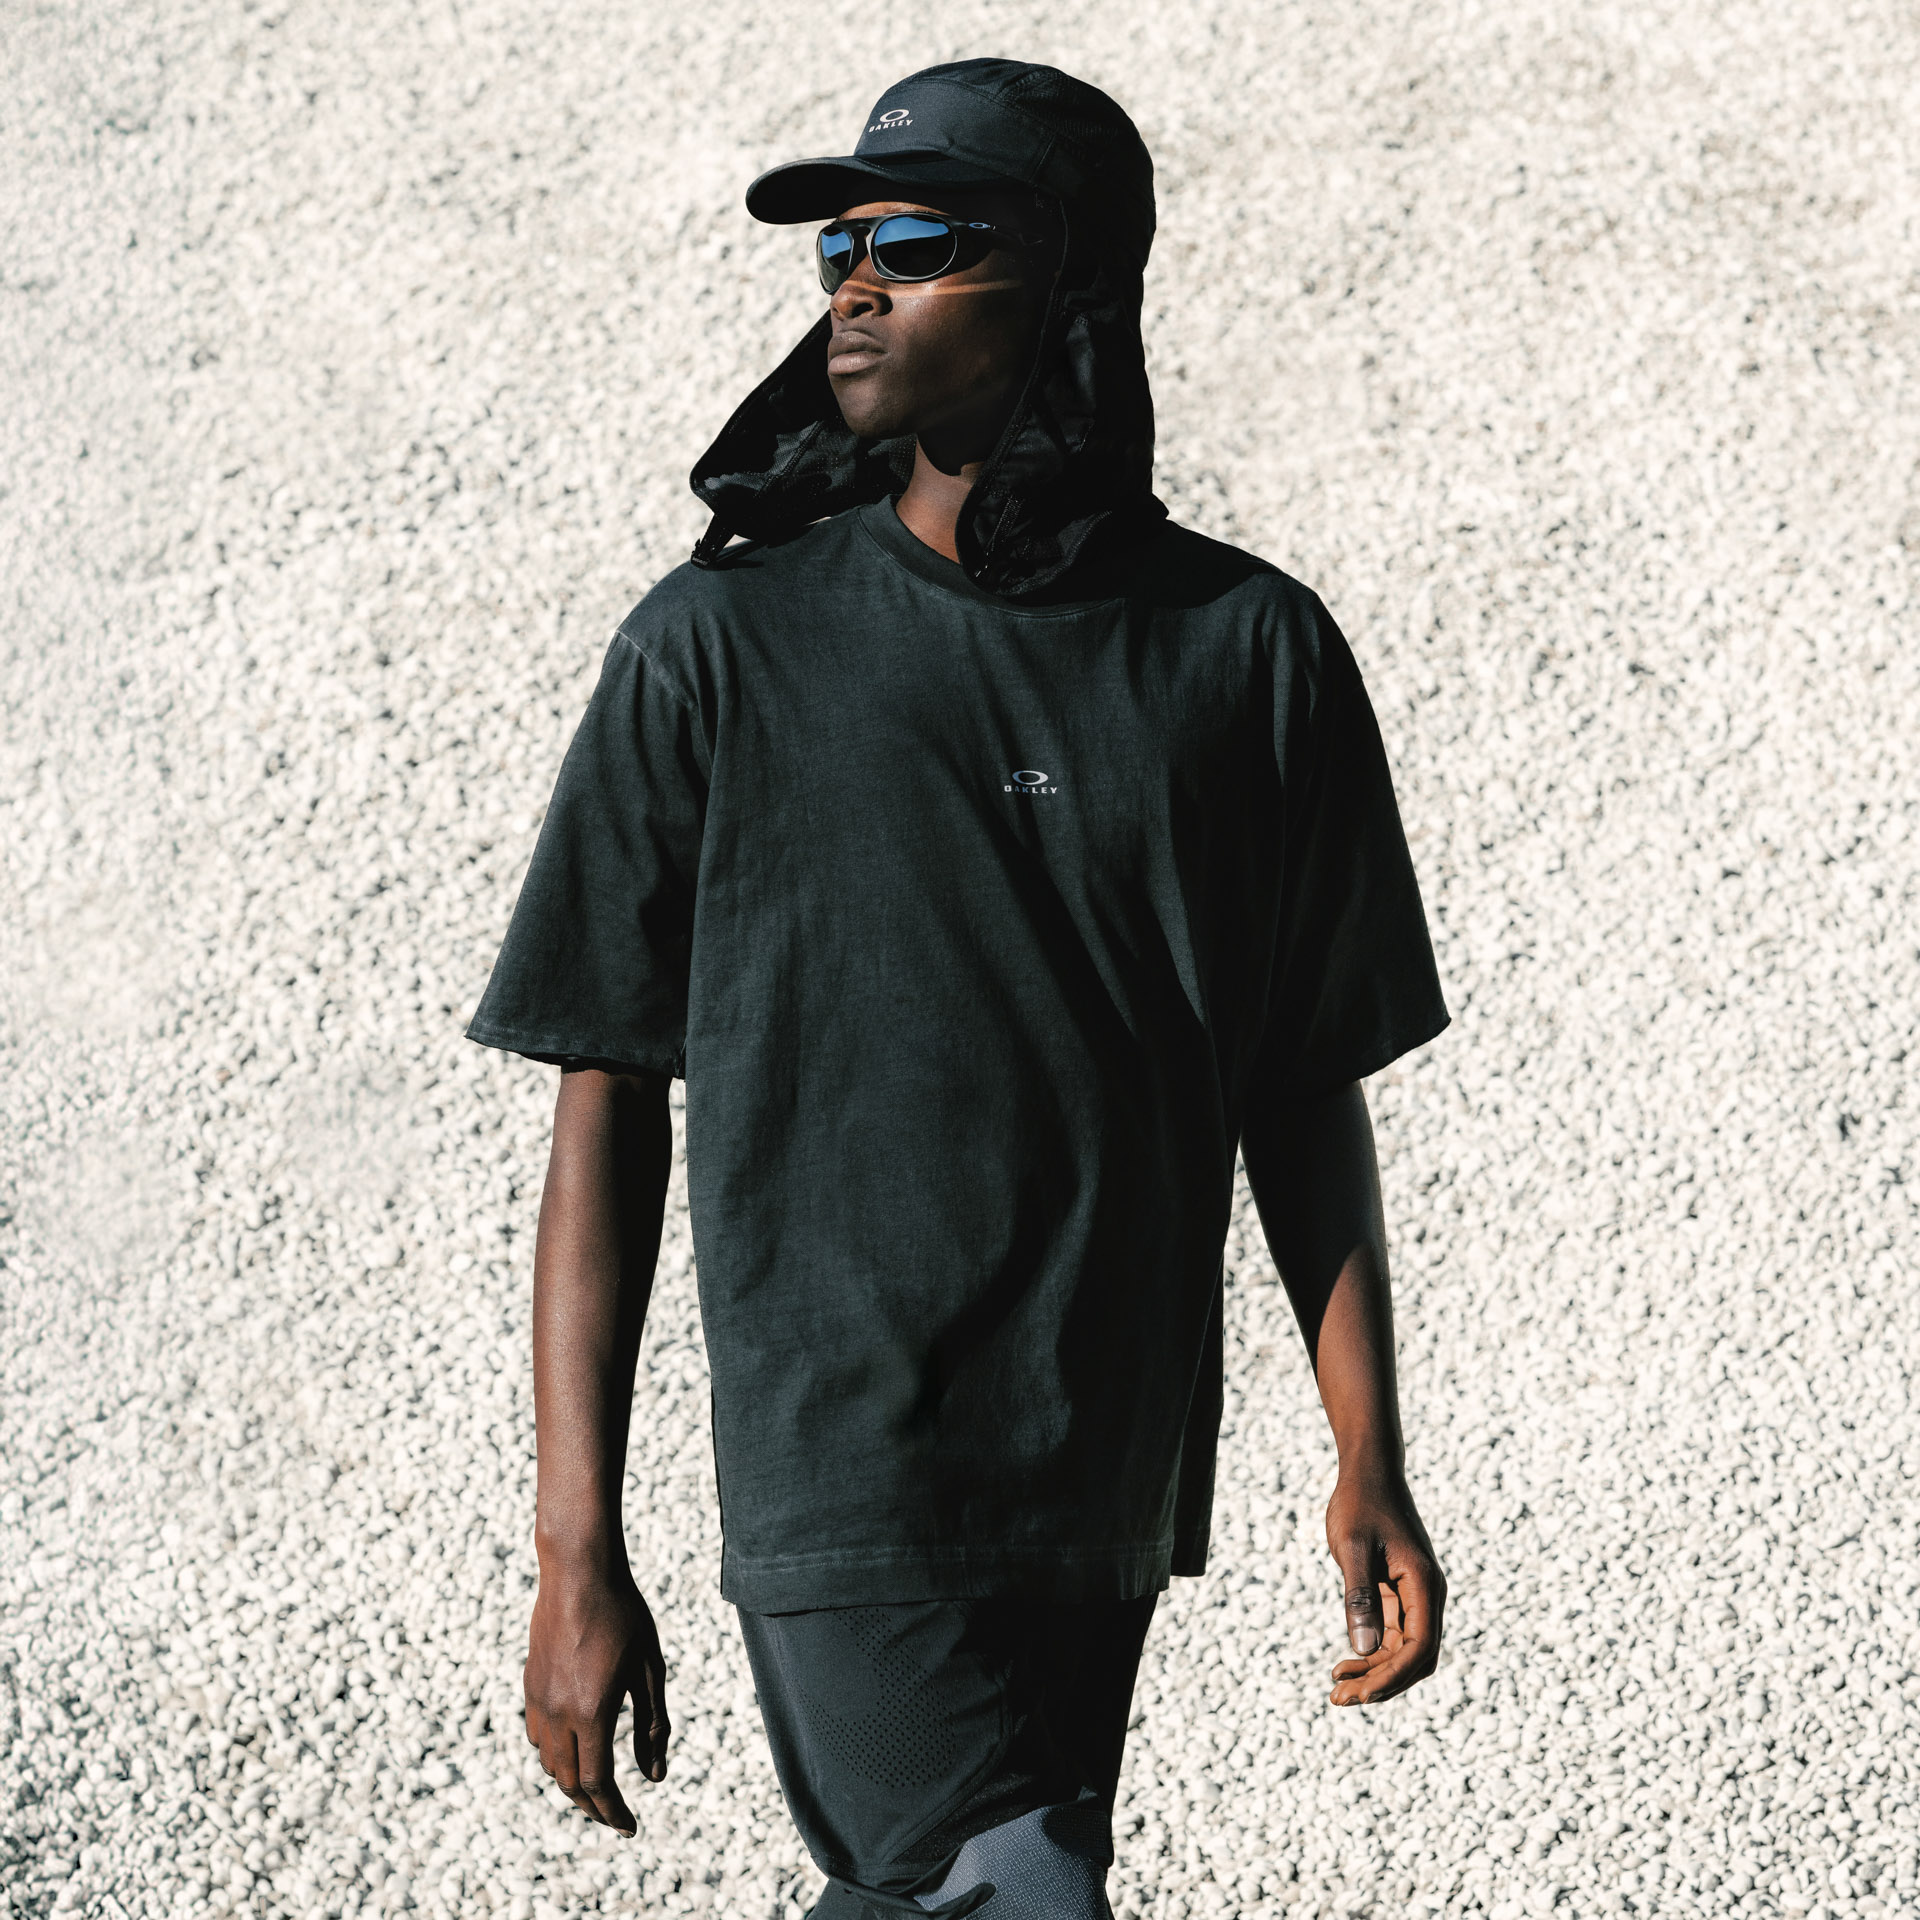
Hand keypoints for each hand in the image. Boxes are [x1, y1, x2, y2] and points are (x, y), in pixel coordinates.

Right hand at [524, 1565, 670, 1831]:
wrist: (579, 1571)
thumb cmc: (624, 1615)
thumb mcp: (650, 1669)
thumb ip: (654, 1724)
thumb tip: (656, 1777)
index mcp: (593, 1712)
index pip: (598, 1783)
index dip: (614, 1812)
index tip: (630, 1827)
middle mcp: (559, 1712)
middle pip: (569, 1782)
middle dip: (593, 1807)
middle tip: (615, 1817)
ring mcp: (539, 1699)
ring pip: (549, 1762)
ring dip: (571, 1783)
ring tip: (596, 1789)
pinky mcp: (530, 1684)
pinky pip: (538, 1735)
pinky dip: (555, 1755)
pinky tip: (573, 1747)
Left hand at [1324, 1469, 1445, 1705]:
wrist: (1368, 1473)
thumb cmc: (1359, 1504)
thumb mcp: (1352, 1546)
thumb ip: (1360, 1596)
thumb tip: (1365, 1650)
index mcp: (1424, 1585)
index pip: (1419, 1649)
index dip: (1391, 1676)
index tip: (1357, 1692)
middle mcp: (1427, 1595)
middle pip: (1416, 1660)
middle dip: (1382, 1684)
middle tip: (1339, 1699)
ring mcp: (1416, 1596)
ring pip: (1405, 1652)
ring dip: (1375, 1674)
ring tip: (1337, 1690)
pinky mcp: (1400, 1594)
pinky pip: (1394, 1637)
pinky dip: (1373, 1654)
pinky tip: (1346, 1663)